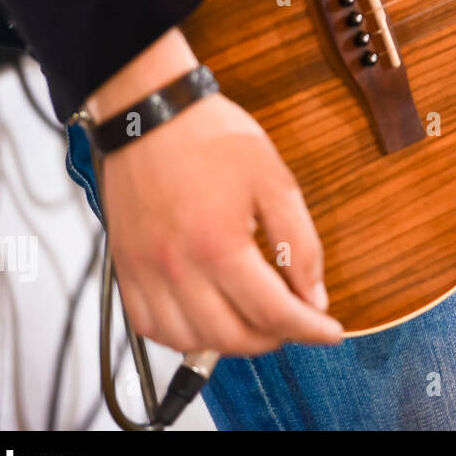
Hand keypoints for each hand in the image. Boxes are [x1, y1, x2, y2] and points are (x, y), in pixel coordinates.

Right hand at [89, 30, 343, 354]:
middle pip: (233, 337)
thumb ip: (299, 243)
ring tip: (257, 320)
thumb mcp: (275, 181)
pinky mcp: (125, 270)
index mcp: (218, 245)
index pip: (273, 312)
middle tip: (296, 320)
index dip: (310, 329)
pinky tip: (209, 318)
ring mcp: (145, 273)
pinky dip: (185, 336)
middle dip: (275, 338)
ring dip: (231, 342)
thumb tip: (313, 297)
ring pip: (190, 342)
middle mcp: (177, 268)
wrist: (148, 112)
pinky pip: (152, 328)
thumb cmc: (211, 138)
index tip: (330, 330)